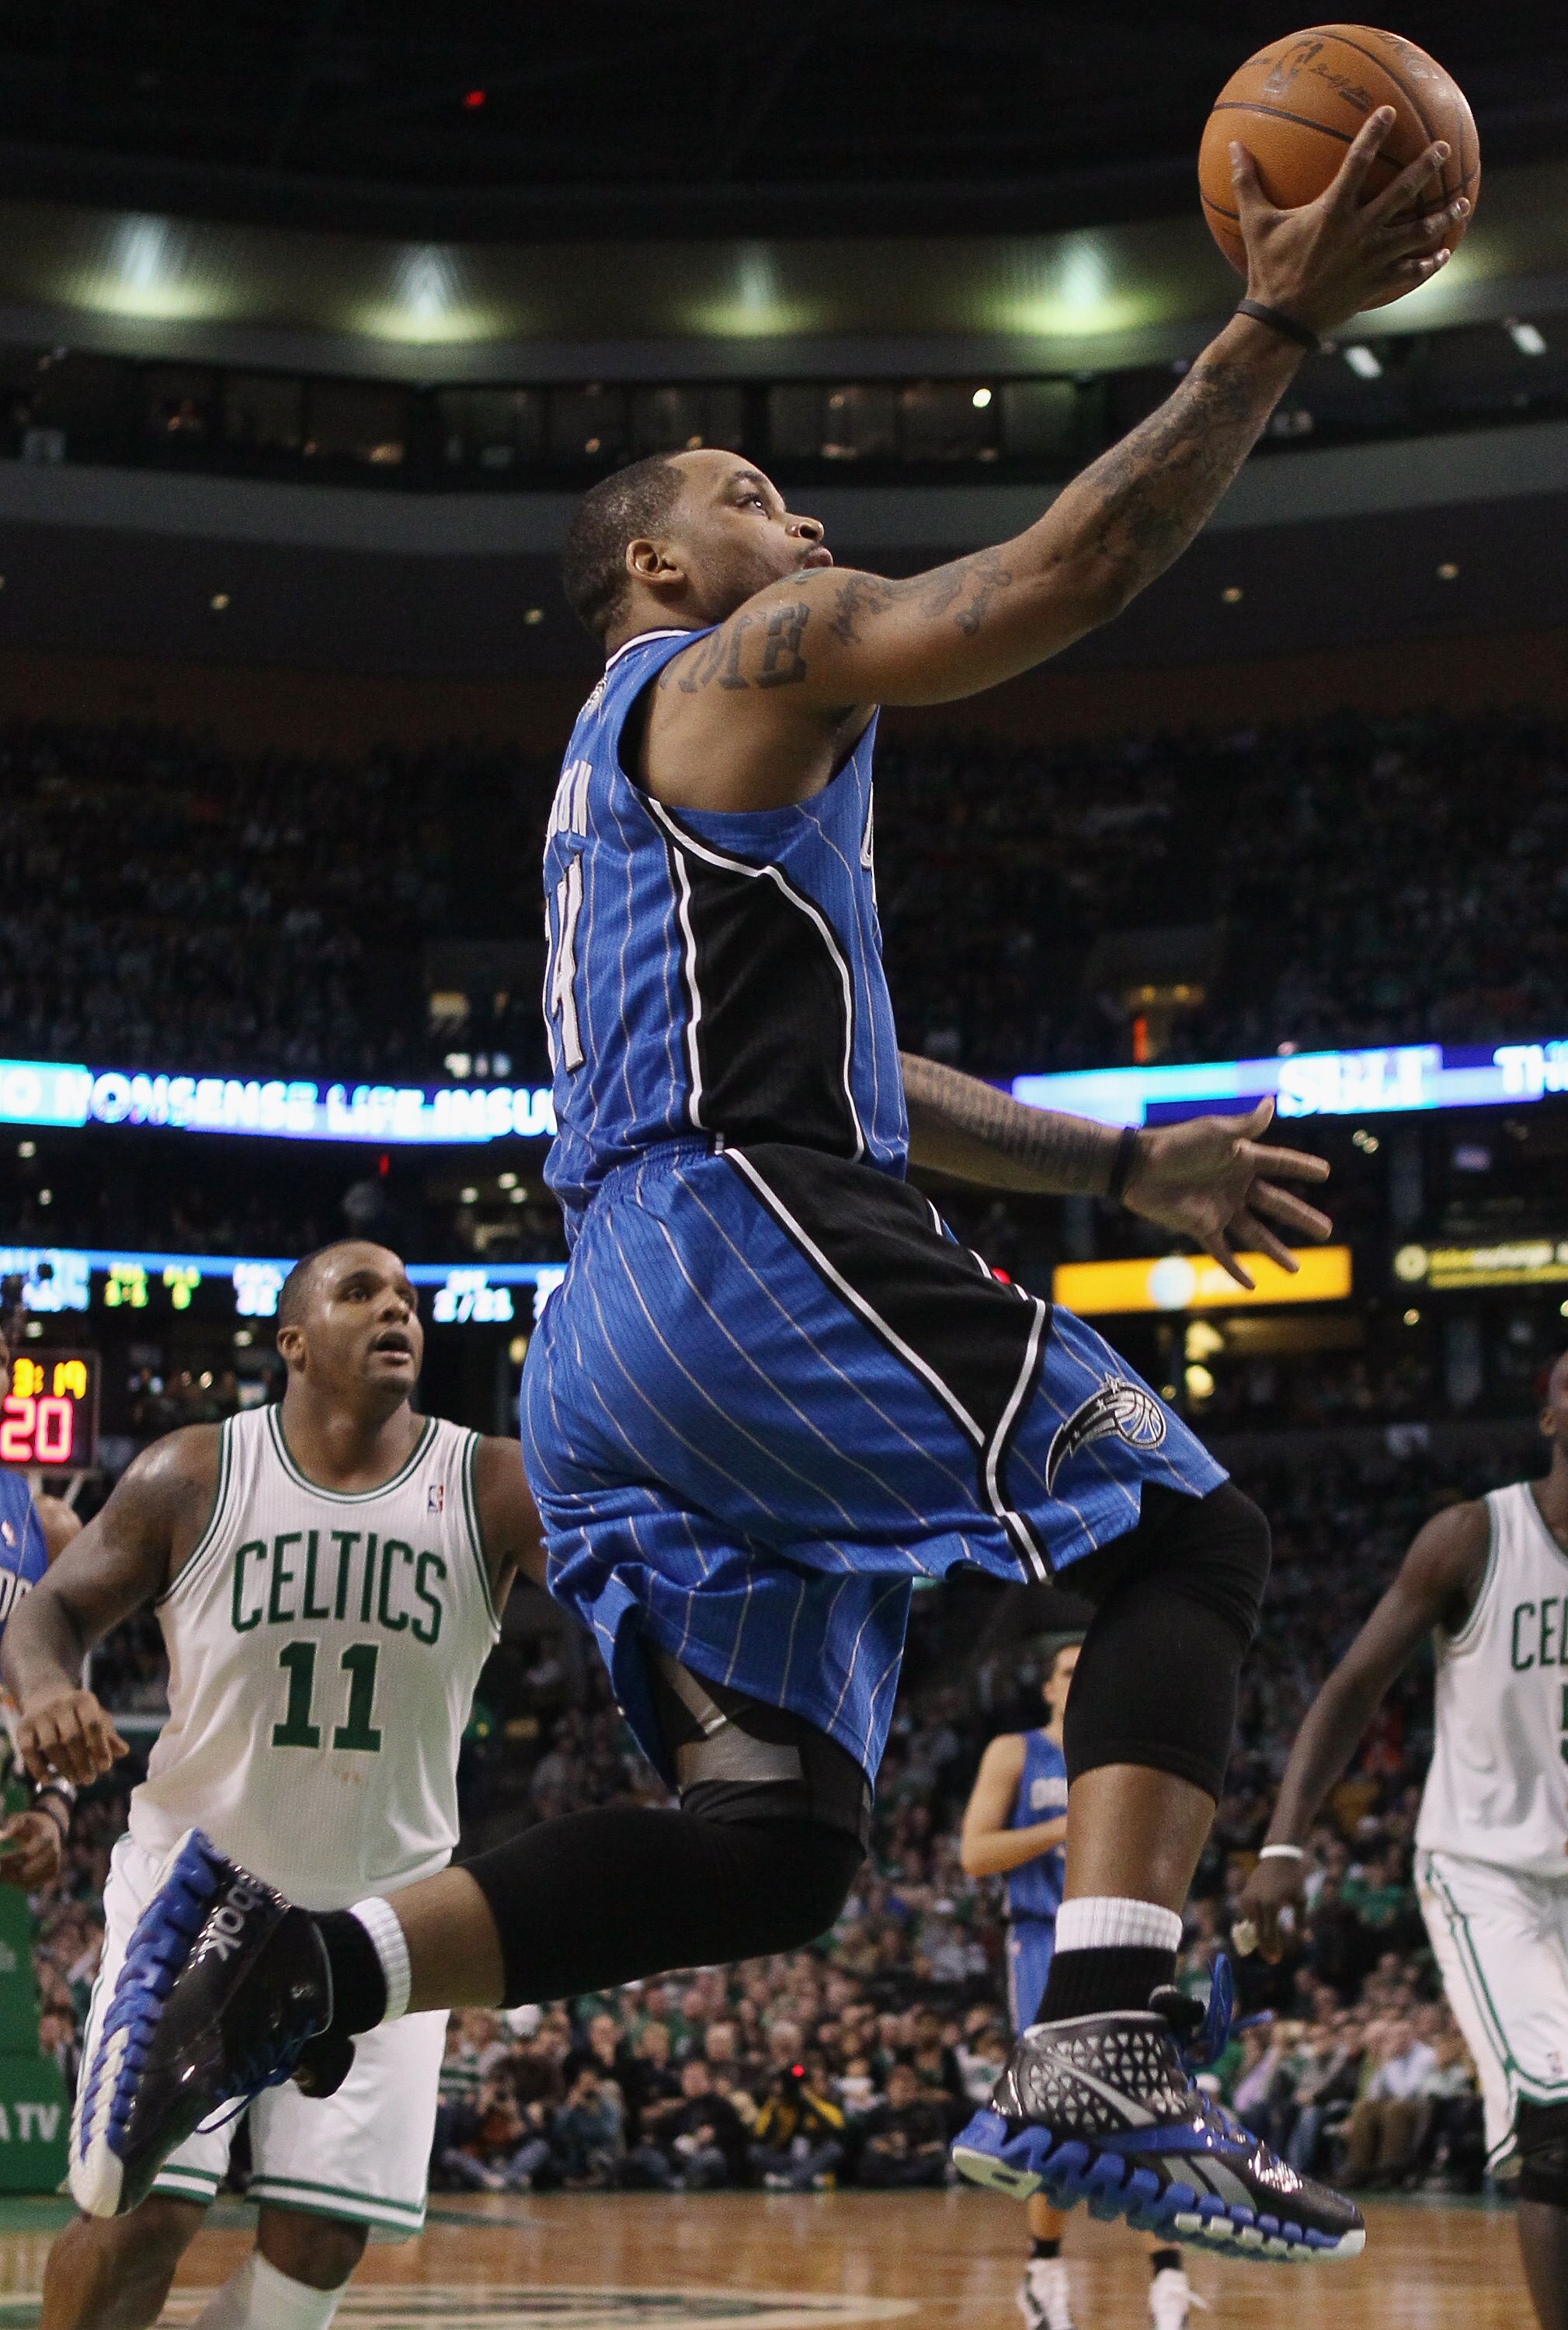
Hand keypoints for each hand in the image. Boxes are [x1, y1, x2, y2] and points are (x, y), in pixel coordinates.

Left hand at [0, 1810, 62, 1889]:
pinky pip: (29, 1885)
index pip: (26, 1854)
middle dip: (6, 1871)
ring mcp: (54, 1864)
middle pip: (25, 1871)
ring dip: (8, 1879)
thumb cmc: (30, 1823)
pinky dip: (15, 1883)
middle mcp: (53, 1852)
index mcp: (47, 1836)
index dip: (8, 1858)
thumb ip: (8, 1827)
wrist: (51, 1828)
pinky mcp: (51, 1874)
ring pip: (26, 1881)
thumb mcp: (20, 1819)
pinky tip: (5, 1875)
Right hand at [16, 1687, 127, 1785]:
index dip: (100, 1748)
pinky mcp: (22, 1728)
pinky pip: (28, 1751)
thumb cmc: (78, 1714)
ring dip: (64, 1767)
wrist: (45, 1697)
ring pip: (51, 1746)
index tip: (105, 1767)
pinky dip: (38, 1769)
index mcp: (83, 1700)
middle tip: (90, 1780)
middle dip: (82, 1762)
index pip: (94, 1725)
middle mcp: (60, 1704)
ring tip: (75, 1781)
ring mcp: (39, 1716)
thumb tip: (123, 1752)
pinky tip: (49, 1780)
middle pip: (72, 1738)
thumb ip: (109, 1736)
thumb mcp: (96, 1718)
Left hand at [1123, 1097, 1329, 1288]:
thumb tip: (1271, 1103)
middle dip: (1301, 1218)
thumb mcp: (1215, 1132)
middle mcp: (1235, 1185)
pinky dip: (1235, 1269)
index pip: (1280, 1164)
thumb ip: (1246, 1125)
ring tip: (1296, 1269)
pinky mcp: (1200, 1226)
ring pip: (1254, 1234)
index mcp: (1241, 1159)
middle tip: (1327, 1232)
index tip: (1325, 1173)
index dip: (1302, 1167)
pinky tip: (1251, 1285)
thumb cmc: (1176, 1144)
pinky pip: (1222, 1251)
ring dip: (1275, 1252)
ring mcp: (1219, 1208)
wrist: (1138, 1167)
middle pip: (1276, 1205)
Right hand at [1233, 106, 1470, 332]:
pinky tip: (1442, 253)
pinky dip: (1428, 263)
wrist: (1282, 321)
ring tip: (1461, 203)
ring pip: (1417, 232)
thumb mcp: (1256, 224)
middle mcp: (1360, 231)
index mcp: (1333, 211)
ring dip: (1443, 216)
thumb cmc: (1267, 270)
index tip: (1390, 111)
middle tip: (1444, 148)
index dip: (1374, 133)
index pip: (1359, 161)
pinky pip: (1410, 272)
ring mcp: (1372, 258)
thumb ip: (1247, 183)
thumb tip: (1233, 147)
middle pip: (1403, 191)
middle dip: (1427, 167)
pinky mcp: (1376, 284)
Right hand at [1233, 1852, 1306, 1964]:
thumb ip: (1300, 1920)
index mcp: (1270, 1905)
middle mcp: (1256, 1904)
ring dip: (1260, 1937)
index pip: (1269, 1935)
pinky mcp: (1244, 1896)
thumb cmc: (1293, 1879)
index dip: (1273, 1949)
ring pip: (1251, 1926)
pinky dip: (1255, 1925)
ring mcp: (1247, 1900)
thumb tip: (1302, 1939)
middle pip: (1258, 1934)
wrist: (1278, 1857)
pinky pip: (1248, 1917)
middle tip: (1273, 1960)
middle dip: (1265, 1948)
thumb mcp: (1301, 1899)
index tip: (1277, 1960)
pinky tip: (1263, 1931)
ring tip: (1270, 1946)